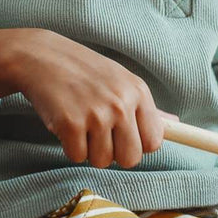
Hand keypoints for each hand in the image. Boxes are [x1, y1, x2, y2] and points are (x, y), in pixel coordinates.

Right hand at [0, 28, 175, 167]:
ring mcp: (96, 114)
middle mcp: (121, 104)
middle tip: (100, 135)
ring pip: (103, 161)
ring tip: (81, 125)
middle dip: (114, 155)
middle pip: (130, 159)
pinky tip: (66, 125)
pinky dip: (69, 147)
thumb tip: (177, 124)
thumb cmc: (86, 72)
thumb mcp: (122, 81)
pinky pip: (77, 156)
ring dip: (89, 151)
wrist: (40, 56)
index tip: (124, 137)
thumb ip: (149, 108)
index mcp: (139, 93)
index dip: (138, 146)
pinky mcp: (70, 124)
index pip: (154, 142)